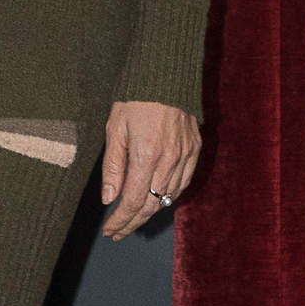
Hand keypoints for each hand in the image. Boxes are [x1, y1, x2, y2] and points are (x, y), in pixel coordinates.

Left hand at [97, 100, 201, 238]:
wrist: (165, 74)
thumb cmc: (134, 99)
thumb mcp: (115, 129)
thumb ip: (113, 166)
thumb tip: (109, 199)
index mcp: (146, 155)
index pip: (132, 201)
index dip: (120, 220)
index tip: (109, 230)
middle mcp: (169, 160)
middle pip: (152, 205)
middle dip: (133, 222)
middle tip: (118, 232)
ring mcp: (186, 155)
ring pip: (169, 198)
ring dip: (150, 213)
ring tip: (133, 220)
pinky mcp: (195, 149)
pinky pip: (183, 183)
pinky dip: (169, 196)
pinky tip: (157, 201)